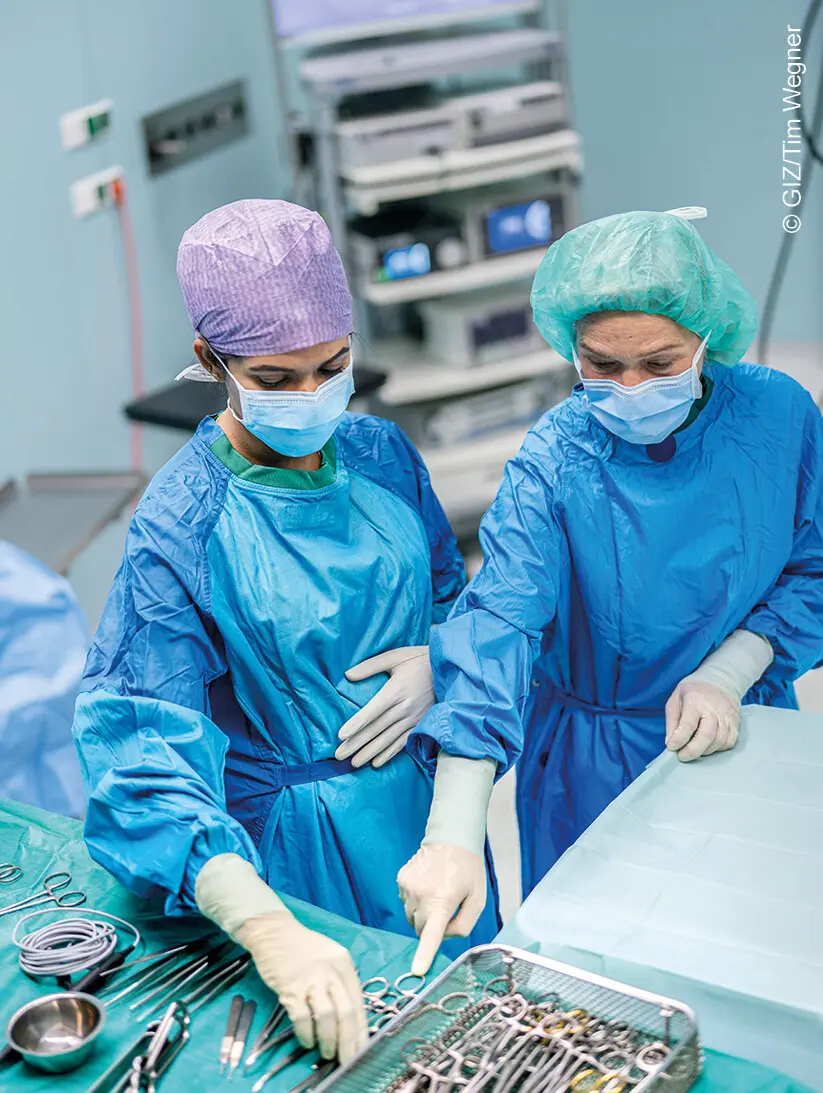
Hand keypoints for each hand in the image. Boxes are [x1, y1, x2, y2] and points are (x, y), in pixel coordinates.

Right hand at [235, 913, 367, 1062]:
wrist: (274, 932)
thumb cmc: (302, 947)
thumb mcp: (330, 958)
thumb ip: (340, 982)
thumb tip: (349, 1018)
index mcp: (344, 964)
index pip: (358, 1002)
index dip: (360, 1031)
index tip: (361, 1050)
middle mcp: (331, 971)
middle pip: (346, 1013)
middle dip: (348, 1042)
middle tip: (347, 1060)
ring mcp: (311, 979)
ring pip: (327, 1016)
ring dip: (328, 1040)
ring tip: (326, 1053)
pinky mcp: (290, 987)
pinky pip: (301, 1016)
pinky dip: (306, 1033)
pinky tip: (307, 1040)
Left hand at [336, 646, 433, 768]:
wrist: (448, 669)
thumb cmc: (417, 660)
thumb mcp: (395, 656)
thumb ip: (370, 666)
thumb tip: (348, 675)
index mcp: (396, 691)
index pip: (372, 711)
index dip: (356, 724)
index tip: (341, 735)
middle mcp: (405, 708)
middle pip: (376, 729)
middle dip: (356, 743)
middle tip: (339, 755)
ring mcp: (414, 718)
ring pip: (388, 739)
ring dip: (370, 752)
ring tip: (354, 763)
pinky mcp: (421, 724)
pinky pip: (403, 742)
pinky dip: (389, 754)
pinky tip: (377, 762)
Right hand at [397, 844, 485, 975]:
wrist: (451, 837)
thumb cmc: (468, 869)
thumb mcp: (477, 899)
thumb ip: (463, 924)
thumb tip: (443, 935)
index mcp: (442, 900)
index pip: (431, 933)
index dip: (424, 954)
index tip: (417, 970)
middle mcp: (420, 894)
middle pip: (420, 929)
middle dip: (432, 927)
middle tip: (447, 910)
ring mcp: (407, 886)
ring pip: (411, 917)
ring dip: (423, 914)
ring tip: (437, 894)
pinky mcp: (401, 879)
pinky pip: (406, 902)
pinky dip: (416, 901)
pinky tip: (428, 886)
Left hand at [665, 678, 739, 762]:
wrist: (719, 680)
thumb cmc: (693, 691)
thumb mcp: (675, 700)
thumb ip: (672, 722)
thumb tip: (670, 742)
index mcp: (695, 701)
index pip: (688, 725)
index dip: (679, 740)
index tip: (672, 747)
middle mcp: (714, 709)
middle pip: (706, 736)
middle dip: (692, 751)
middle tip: (682, 756)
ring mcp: (727, 716)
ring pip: (719, 742)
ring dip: (704, 751)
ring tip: (693, 749)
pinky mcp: (735, 723)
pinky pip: (729, 742)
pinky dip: (717, 748)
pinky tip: (708, 745)